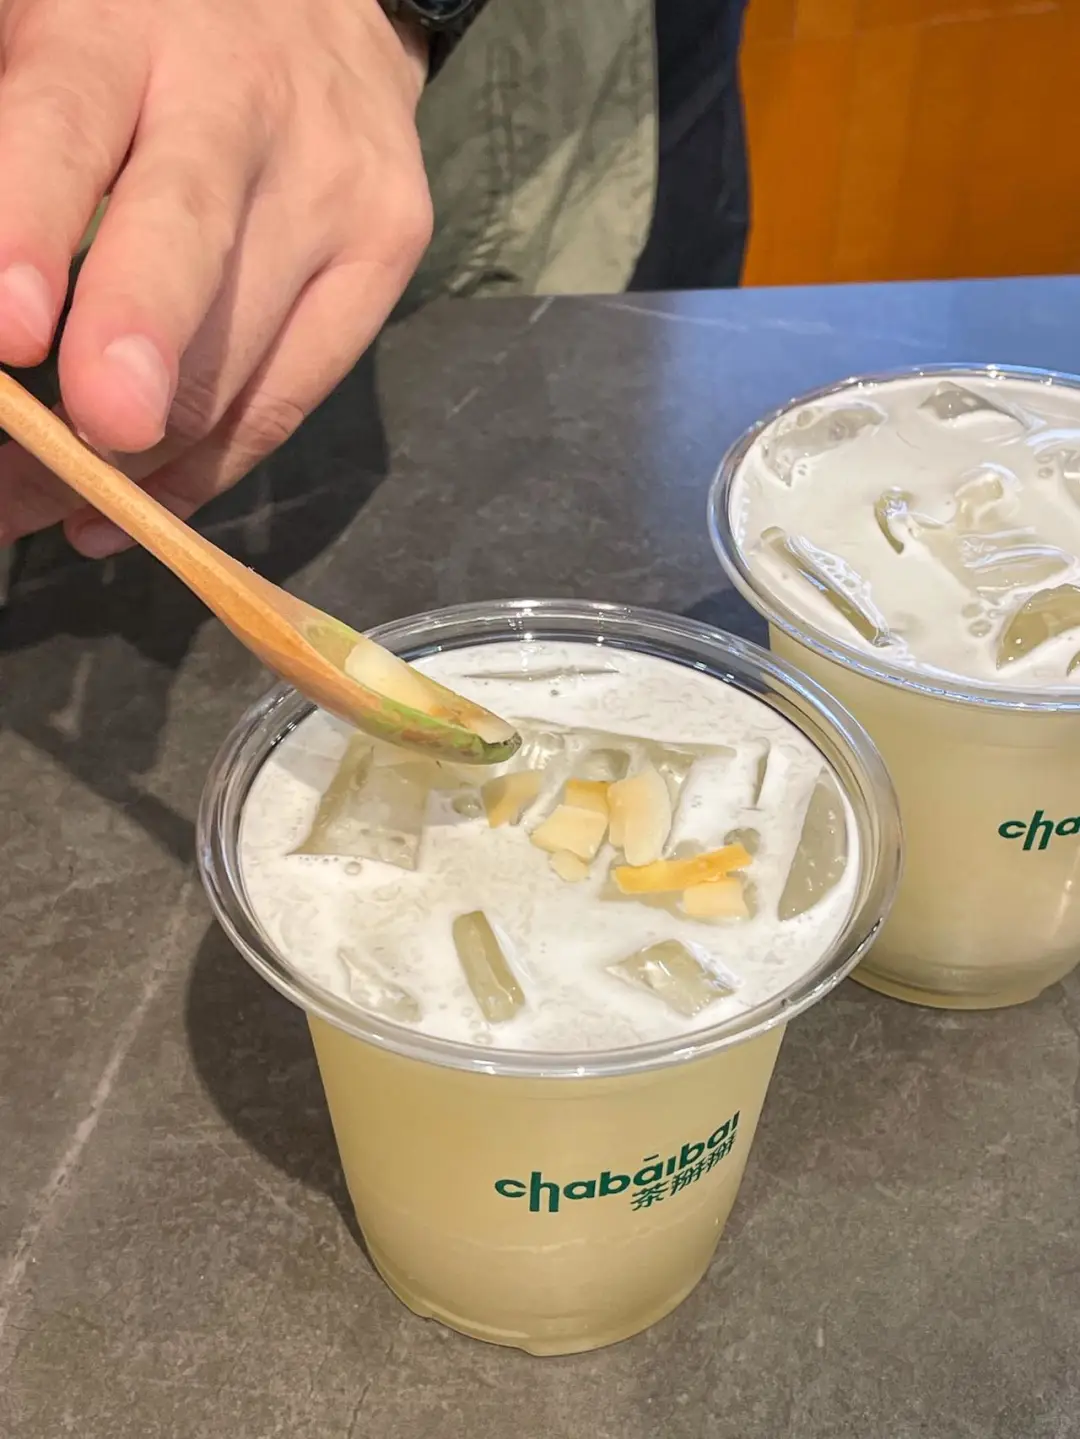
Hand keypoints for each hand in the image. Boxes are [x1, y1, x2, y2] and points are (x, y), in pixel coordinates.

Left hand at [0, 0, 430, 556]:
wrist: (324, 4)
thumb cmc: (143, 38)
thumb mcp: (47, 43)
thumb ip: (17, 154)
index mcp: (123, 29)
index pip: (69, 125)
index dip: (33, 227)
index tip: (6, 331)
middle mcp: (242, 105)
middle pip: (188, 236)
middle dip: (139, 341)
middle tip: (97, 430)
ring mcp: (333, 188)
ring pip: (240, 354)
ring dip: (135, 460)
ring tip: (40, 511)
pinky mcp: (389, 252)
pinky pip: (289, 397)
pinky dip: (206, 471)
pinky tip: (131, 512)